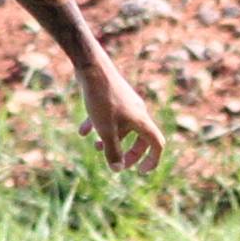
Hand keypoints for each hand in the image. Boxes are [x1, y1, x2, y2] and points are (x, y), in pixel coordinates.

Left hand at [76, 54, 165, 172]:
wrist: (93, 68)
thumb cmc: (101, 100)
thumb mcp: (105, 130)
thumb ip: (112, 151)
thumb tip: (117, 169)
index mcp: (142, 121)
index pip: (157, 144)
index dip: (152, 160)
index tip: (142, 172)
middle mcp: (138, 112)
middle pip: (141, 137)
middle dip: (130, 153)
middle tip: (119, 164)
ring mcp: (126, 104)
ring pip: (123, 127)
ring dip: (112, 139)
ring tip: (95, 147)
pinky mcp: (114, 97)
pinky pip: (110, 116)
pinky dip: (99, 125)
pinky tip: (82, 131)